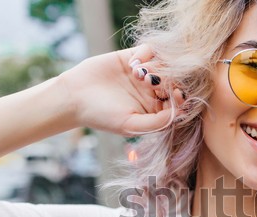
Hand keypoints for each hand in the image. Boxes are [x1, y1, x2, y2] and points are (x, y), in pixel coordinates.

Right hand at [57, 45, 184, 135]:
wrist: (74, 98)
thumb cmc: (102, 117)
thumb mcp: (131, 125)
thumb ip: (157, 122)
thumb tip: (180, 114)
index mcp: (157, 110)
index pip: (179, 102)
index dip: (182, 97)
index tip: (176, 94)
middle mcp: (153, 91)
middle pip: (175, 81)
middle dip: (169, 80)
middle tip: (151, 83)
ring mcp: (144, 73)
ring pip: (165, 64)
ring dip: (157, 67)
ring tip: (138, 75)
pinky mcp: (132, 57)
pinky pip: (150, 50)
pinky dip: (146, 54)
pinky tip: (133, 64)